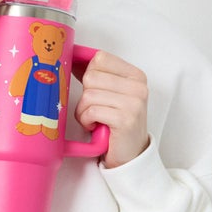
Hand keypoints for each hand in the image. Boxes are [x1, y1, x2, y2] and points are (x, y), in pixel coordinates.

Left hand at [74, 50, 148, 168]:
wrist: (130, 154)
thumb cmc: (116, 123)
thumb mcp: (111, 94)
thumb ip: (97, 75)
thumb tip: (73, 57)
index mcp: (135, 75)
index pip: (100, 58)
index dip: (87, 73)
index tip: (89, 87)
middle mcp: (138, 86)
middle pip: (91, 77)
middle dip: (85, 96)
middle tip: (94, 109)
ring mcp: (134, 102)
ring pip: (88, 95)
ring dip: (83, 111)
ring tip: (93, 119)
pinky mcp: (125, 119)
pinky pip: (91, 111)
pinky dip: (86, 120)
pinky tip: (95, 126)